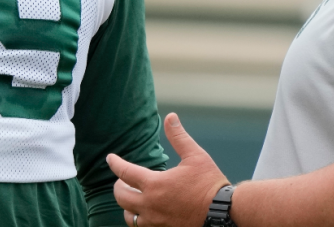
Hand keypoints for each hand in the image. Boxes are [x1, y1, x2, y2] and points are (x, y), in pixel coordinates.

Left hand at [107, 113, 229, 226]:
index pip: (125, 172)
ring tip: (131, 199)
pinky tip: (144, 214)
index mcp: (155, 184)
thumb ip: (179, 137)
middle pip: (121, 197)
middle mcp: (150, 205)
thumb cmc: (209, 183)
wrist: (223, 213)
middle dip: (118, 186)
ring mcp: (156, 221)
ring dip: (127, 207)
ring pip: (129, 217)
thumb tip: (170, 116)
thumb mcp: (195, 156)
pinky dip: (138, 220)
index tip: (110, 158)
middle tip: (121, 180)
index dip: (115, 163)